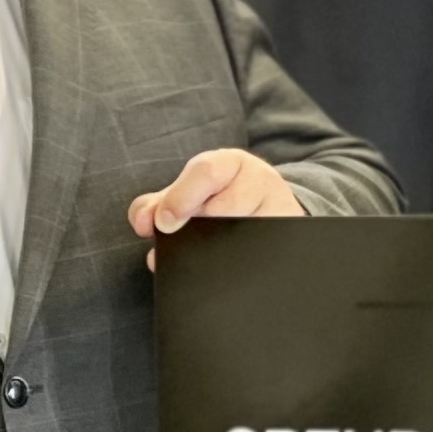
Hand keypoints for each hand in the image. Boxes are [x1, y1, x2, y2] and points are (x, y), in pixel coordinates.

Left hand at [127, 147, 304, 267]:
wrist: (269, 206)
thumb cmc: (220, 197)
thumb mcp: (192, 191)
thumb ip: (159, 203)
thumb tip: (143, 221)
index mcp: (230, 163)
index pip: (206, 173)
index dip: (180, 199)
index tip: (163, 223)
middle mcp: (259, 180)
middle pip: (227, 207)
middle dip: (200, 227)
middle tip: (185, 241)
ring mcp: (279, 208)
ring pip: (247, 233)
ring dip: (219, 249)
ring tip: (207, 256)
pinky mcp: (289, 234)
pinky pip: (263, 253)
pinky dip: (238, 263)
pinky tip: (226, 268)